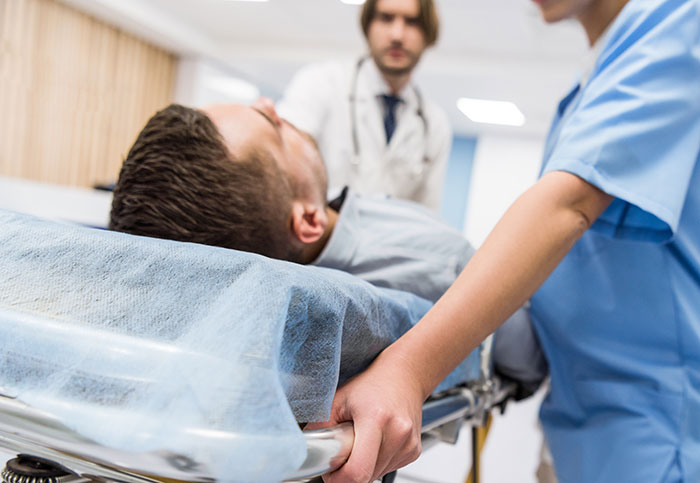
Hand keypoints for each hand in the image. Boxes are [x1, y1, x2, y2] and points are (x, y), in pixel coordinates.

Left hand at [307, 350, 425, 482]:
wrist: (404, 374)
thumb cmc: (372, 383)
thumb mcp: (338, 399)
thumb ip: (321, 427)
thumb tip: (309, 451)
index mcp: (376, 419)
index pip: (357, 472)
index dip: (337, 479)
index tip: (330, 471)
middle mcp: (397, 433)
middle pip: (366, 476)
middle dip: (349, 470)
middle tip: (344, 448)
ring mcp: (408, 444)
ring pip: (376, 475)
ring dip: (364, 465)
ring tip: (362, 438)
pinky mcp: (414, 451)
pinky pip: (387, 468)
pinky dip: (376, 461)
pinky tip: (376, 440)